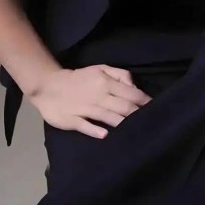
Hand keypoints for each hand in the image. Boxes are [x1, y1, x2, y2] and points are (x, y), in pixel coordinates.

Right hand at [29, 64, 152, 137]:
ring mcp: (84, 108)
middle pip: (122, 107)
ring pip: (108, 117)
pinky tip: (105, 135)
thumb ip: (119, 75)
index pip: (130, 93)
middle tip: (151, 122)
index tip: (155, 109)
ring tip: (135, 131)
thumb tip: (135, 87)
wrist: (50, 85)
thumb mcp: (100, 69)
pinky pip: (86, 126)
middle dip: (137, 114)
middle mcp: (98, 96)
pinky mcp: (72, 119)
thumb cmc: (80, 78)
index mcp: (105, 82)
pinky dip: (95, 130)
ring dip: (122, 123)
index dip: (144, 101)